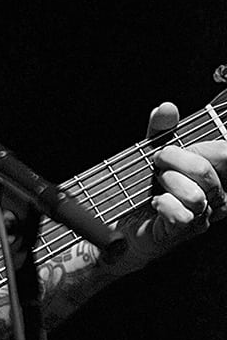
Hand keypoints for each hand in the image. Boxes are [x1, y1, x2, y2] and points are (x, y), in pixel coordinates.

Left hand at [119, 101, 226, 265]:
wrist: (123, 223)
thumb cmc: (144, 188)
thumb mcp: (152, 151)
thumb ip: (161, 130)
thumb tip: (167, 108)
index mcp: (216, 172)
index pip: (224, 152)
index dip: (202, 145)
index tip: (177, 148)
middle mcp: (216, 195)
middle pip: (206, 170)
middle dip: (175, 159)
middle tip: (157, 161)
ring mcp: (203, 215)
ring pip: (196, 195)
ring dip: (169, 183)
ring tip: (157, 184)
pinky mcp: (184, 231)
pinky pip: (182, 215)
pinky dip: (165, 205)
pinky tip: (156, 202)